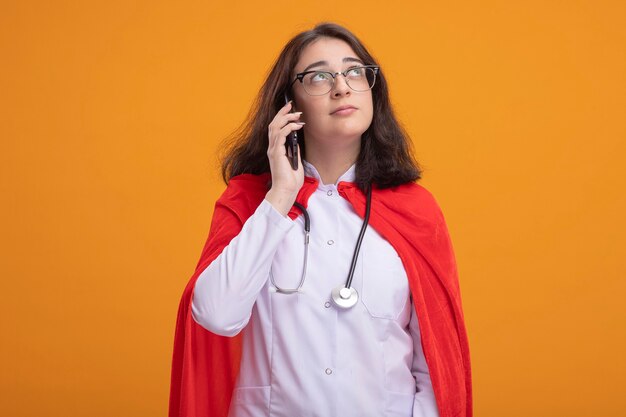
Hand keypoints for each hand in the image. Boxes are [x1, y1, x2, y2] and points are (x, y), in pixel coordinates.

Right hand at [265, 101, 304, 215]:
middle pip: (273, 124)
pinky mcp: (276, 152)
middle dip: (282, 113)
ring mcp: (273, 150)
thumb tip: (296, 140)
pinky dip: (289, 128)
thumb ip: (293, 150)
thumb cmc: (290, 179)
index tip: (290, 110)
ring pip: (275, 127)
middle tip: (291, 105)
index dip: (281, 117)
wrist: (286, 190)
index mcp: (275, 149)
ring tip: (297, 114)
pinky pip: (281, 135)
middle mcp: (272, 147)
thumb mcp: (294, 160)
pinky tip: (297, 126)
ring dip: (286, 118)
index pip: (275, 128)